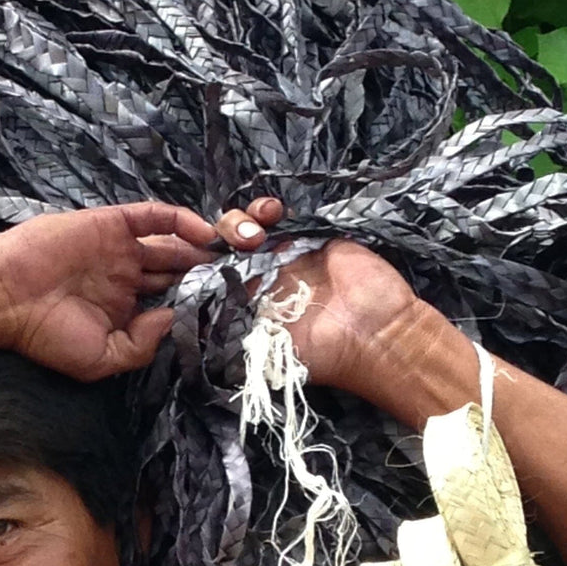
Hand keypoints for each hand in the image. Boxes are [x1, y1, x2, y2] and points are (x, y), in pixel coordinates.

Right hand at [0, 201, 271, 381]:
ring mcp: (121, 250)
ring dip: (209, 247)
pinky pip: (154, 217)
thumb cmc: (44, 335)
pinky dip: (182, 222)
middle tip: (253, 273)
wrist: (3, 297)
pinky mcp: (112, 224)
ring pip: (176, 243)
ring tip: (243, 251)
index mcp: (127, 312)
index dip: (204, 303)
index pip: (174, 303)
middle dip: (216, 272)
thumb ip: (143, 344)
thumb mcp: (101, 359)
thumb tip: (177, 320)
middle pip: (182, 270)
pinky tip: (207, 234)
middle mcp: (128, 278)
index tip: (237, 306)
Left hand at [214, 216, 440, 406]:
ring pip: (242, 228)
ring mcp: (281, 256)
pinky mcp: (305, 235)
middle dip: (217, 243)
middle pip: (220, 251)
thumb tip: (193, 329)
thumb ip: (230, 340)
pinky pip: (276, 215)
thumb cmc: (322, 353)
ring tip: (253, 233)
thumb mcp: (265, 356)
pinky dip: (265, 209)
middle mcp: (258, 281)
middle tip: (237, 249)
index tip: (199, 263)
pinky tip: (270, 213)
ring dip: (238, 223)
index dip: (199, 268)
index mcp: (244, 309)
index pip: (210, 282)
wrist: (373, 332)